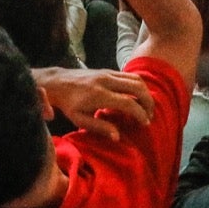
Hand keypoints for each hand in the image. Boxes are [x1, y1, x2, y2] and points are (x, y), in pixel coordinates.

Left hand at [34, 67, 153, 140]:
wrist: (58, 82)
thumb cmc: (69, 105)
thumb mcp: (80, 120)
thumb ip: (100, 127)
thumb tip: (117, 137)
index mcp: (99, 95)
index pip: (128, 103)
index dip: (140, 113)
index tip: (145, 123)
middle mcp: (106, 81)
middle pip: (137, 87)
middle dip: (148, 102)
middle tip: (150, 116)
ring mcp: (108, 73)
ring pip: (136, 79)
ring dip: (146, 93)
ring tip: (146, 108)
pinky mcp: (108, 70)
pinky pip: (129, 75)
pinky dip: (138, 86)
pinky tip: (138, 97)